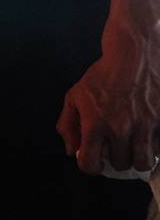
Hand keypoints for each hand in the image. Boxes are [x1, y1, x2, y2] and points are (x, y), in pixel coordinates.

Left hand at [58, 19, 159, 173]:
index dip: (91, 166)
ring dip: (138, 157)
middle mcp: (121, 127)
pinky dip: (156, 145)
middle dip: (117, 159)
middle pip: (121, 165)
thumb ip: (68, 125)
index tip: (96, 161)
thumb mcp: (75, 96)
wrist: (135, 53)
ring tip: (135, 146)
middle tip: (118, 147)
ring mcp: (146, 124)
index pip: (91, 164)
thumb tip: (70, 151)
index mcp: (95, 123)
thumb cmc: (103, 75)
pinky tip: (149, 135)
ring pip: (144, 162)